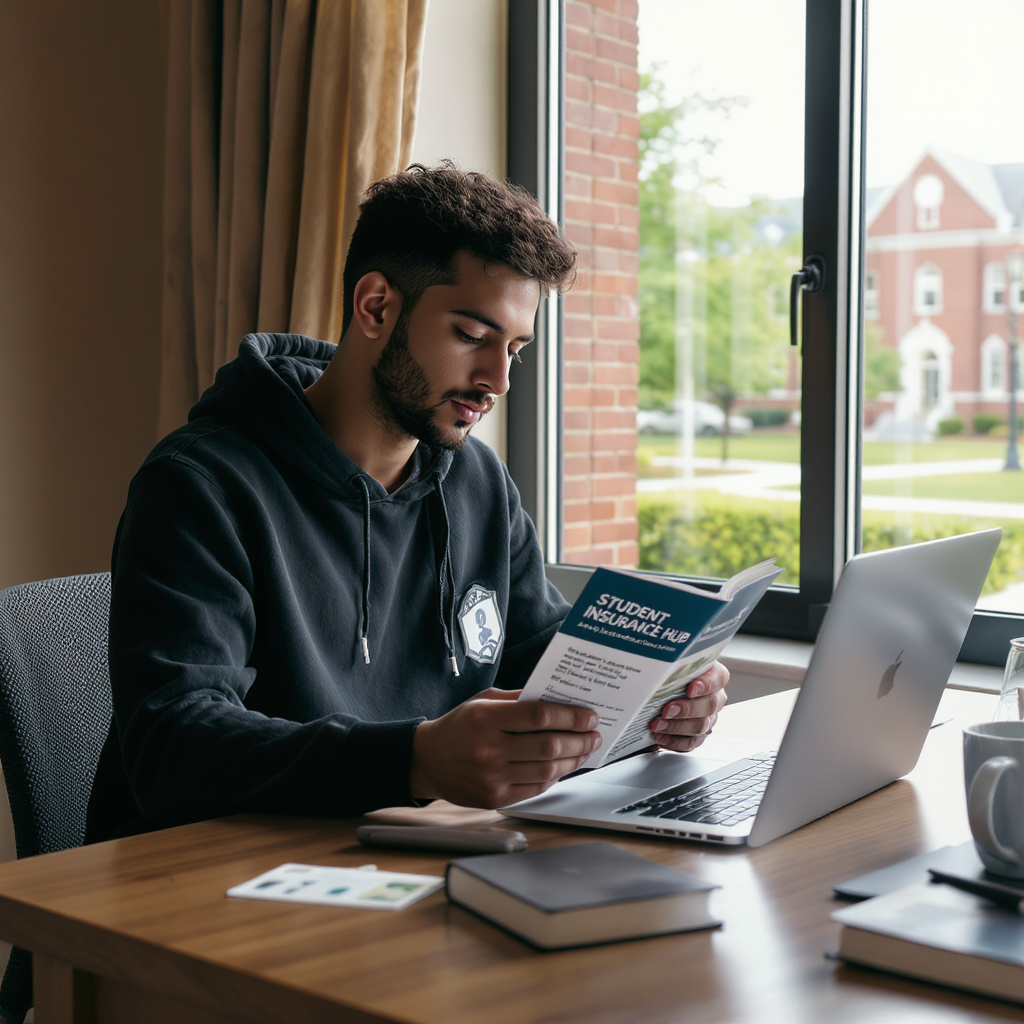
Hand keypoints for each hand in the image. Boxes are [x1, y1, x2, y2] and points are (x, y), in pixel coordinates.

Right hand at [410, 688, 601, 807]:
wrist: (427, 760)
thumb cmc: (459, 726)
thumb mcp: (483, 701)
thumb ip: (518, 699)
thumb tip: (557, 699)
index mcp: (487, 718)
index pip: (539, 716)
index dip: (570, 717)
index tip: (589, 716)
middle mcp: (489, 749)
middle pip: (548, 746)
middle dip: (579, 740)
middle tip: (594, 734)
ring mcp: (492, 777)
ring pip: (547, 770)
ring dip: (573, 760)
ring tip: (584, 750)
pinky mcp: (494, 798)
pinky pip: (535, 788)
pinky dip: (554, 777)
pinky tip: (563, 767)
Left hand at [649, 661, 728, 752]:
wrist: (665, 688)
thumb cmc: (672, 673)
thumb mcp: (673, 663)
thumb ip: (671, 663)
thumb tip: (653, 663)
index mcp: (713, 675)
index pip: (718, 678)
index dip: (706, 684)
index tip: (691, 689)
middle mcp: (715, 697)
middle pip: (709, 705)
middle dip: (686, 709)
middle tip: (666, 710)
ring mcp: (709, 717)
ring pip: (700, 726)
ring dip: (676, 727)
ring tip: (657, 725)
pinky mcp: (699, 734)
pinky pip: (691, 742)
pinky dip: (674, 741)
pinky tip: (660, 737)